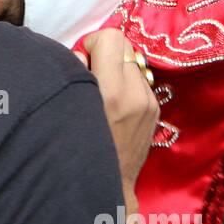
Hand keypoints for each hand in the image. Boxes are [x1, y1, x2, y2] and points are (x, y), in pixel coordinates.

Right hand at [76, 29, 158, 188]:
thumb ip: (75, 73)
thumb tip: (82, 54)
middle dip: (105, 55)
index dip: (93, 44)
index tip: (83, 61)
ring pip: (133, 63)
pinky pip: (140, 81)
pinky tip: (117, 106)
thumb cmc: (76, 148)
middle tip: (92, 76)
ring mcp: (149, 102)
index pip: (112, 38)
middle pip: (125, 46)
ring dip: (117, 71)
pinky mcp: (155, 110)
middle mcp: (136, 94)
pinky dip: (127, 85)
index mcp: (112, 92)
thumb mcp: (68, 109)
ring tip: (104, 94)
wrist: (107, 186)